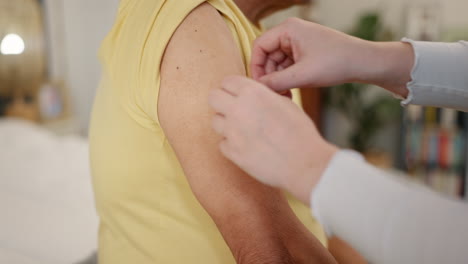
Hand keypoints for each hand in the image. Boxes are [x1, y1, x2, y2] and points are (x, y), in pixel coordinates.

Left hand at [209, 76, 337, 203]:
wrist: (303, 163)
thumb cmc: (300, 132)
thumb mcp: (285, 103)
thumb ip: (264, 96)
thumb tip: (253, 95)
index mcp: (253, 93)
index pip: (227, 81)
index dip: (233, 87)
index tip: (238, 94)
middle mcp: (238, 109)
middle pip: (213, 97)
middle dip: (222, 101)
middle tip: (234, 109)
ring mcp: (232, 132)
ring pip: (215, 121)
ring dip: (226, 123)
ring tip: (243, 129)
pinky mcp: (232, 152)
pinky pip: (223, 143)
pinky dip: (232, 144)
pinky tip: (247, 146)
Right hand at [251, 18, 413, 96]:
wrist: (363, 63)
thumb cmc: (336, 63)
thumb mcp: (302, 75)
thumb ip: (276, 82)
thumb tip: (257, 88)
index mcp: (288, 29)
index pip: (259, 46)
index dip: (256, 67)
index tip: (259, 86)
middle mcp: (291, 32)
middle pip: (267, 55)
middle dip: (269, 76)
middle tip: (274, 95)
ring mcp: (298, 41)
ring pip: (277, 63)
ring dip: (278, 80)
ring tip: (285, 96)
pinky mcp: (305, 51)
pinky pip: (288, 65)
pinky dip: (287, 78)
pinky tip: (291, 92)